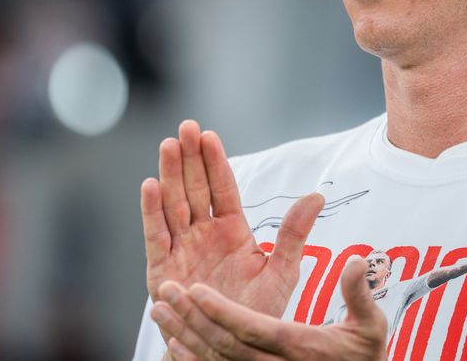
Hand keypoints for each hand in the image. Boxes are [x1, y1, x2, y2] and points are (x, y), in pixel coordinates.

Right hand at [141, 120, 324, 319]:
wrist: (231, 349)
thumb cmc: (256, 313)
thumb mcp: (281, 272)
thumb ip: (294, 234)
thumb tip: (317, 196)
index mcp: (232, 230)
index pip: (222, 188)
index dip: (215, 162)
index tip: (209, 135)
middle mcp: (204, 234)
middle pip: (195, 188)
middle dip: (189, 157)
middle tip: (185, 127)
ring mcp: (181, 249)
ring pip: (173, 204)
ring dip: (169, 175)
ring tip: (168, 145)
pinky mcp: (161, 269)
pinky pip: (155, 235)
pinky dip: (151, 211)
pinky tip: (149, 185)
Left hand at [152, 256, 387, 360]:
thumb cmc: (365, 356)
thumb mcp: (371, 326)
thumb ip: (358, 293)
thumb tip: (355, 261)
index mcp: (300, 347)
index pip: (252, 329)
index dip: (221, 311)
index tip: (197, 290)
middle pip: (224, 344)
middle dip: (191, 318)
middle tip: (166, 292)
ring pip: (214, 360)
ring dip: (183, 335)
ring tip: (159, 309)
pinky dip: (191, 360)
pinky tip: (173, 344)